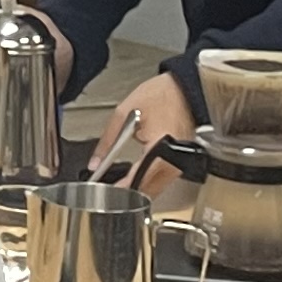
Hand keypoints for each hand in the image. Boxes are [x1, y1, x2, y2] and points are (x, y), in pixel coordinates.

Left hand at [99, 66, 198, 192]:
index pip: (135, 180)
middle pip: (146, 190)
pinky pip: (162, 180)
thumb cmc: (162, 95)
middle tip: (106, 188)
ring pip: (155, 189)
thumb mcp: (124, 113)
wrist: (185, 88)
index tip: (101, 190)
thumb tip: (95, 162)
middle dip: (125, 193)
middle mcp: (172, 163)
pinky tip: (134, 177)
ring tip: (117, 183)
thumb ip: (107, 141)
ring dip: (136, 188)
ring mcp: (179, 165)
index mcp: (159, 150)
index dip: (117, 189)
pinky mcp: (181, 163)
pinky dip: (147, 180)